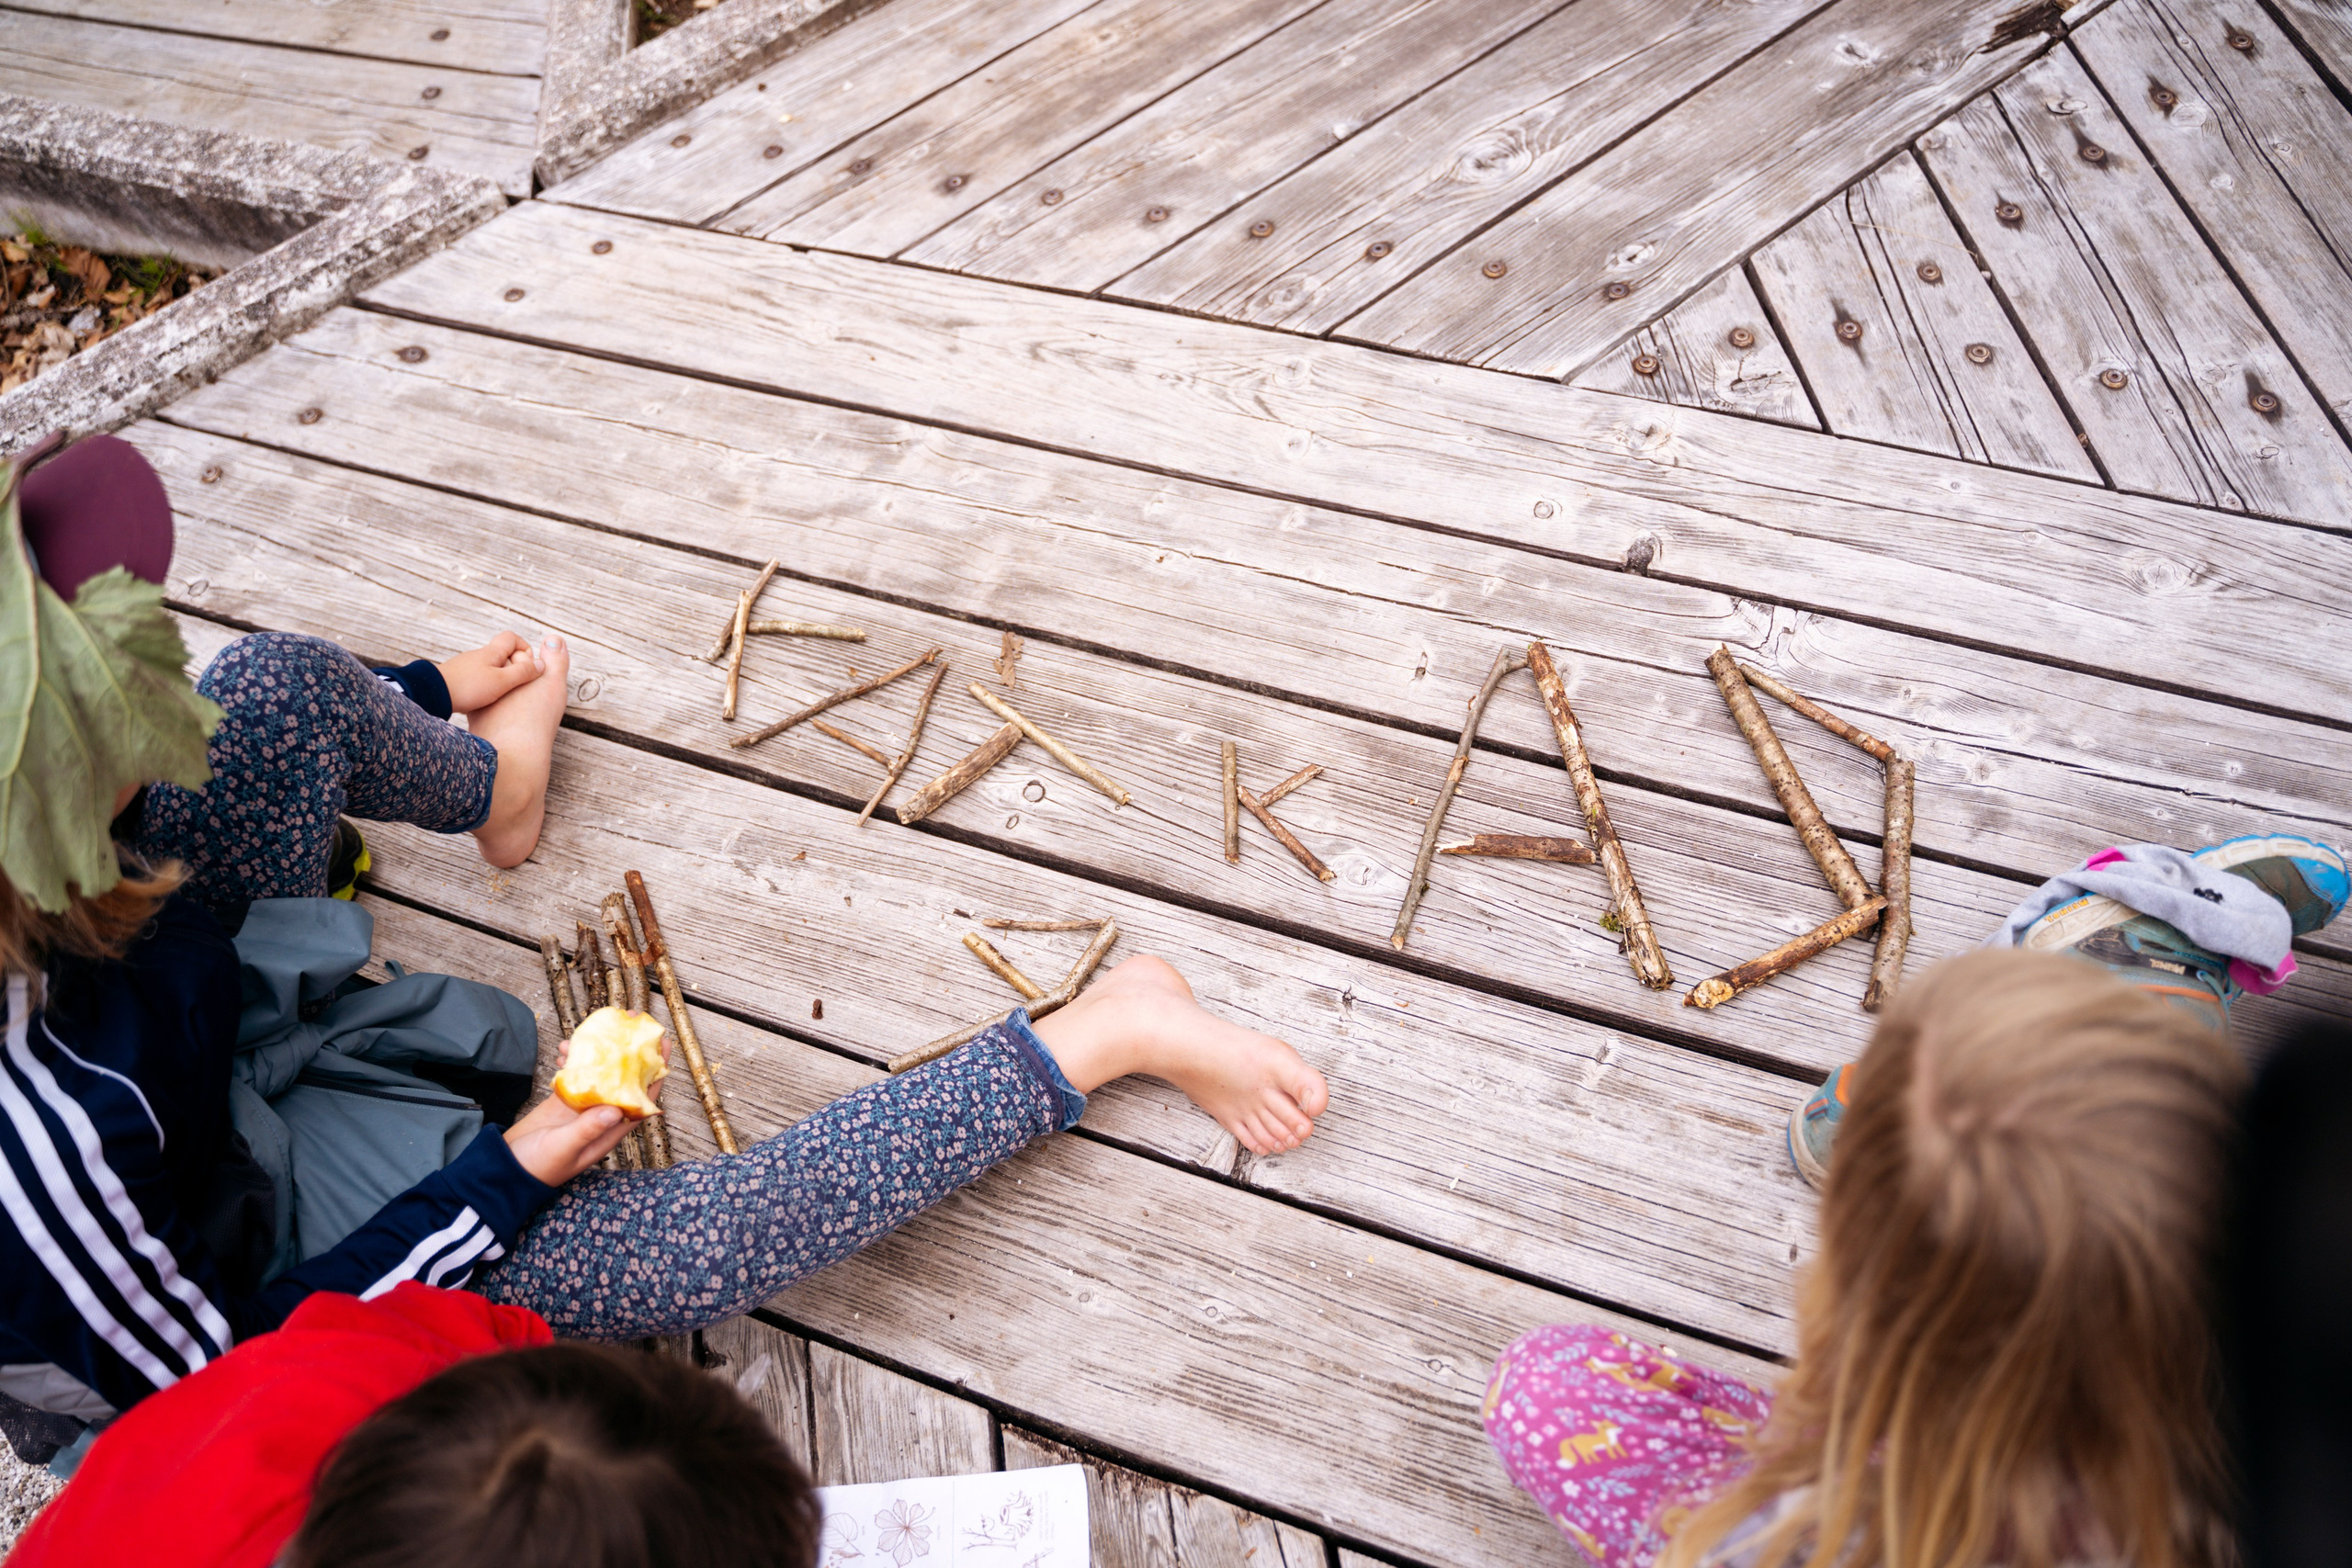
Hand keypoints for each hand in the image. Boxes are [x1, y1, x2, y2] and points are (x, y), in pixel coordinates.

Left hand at [438, 632, 543, 714]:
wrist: (433, 695)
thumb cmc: (467, 687)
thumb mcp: (502, 681)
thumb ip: (523, 673)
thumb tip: (541, 664)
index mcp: (491, 652)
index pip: (512, 637)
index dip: (524, 649)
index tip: (527, 666)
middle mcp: (479, 656)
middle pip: (503, 654)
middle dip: (514, 668)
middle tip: (515, 684)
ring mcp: (467, 667)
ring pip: (492, 668)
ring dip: (501, 679)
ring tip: (500, 696)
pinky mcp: (459, 679)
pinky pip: (479, 678)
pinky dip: (487, 686)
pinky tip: (485, 700)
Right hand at [503, 1034, 669, 1185]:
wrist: (505, 1168)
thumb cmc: (537, 1166)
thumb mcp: (563, 1148)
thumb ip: (587, 1130)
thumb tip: (614, 1109)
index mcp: (610, 1131)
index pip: (641, 1099)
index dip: (654, 1072)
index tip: (661, 1044)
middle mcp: (601, 1116)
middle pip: (624, 1079)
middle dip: (629, 1051)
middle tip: (631, 1020)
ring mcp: (582, 1107)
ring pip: (600, 1073)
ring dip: (599, 1051)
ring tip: (596, 1027)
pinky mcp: (563, 1100)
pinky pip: (575, 1075)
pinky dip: (573, 1060)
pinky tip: (566, 1048)